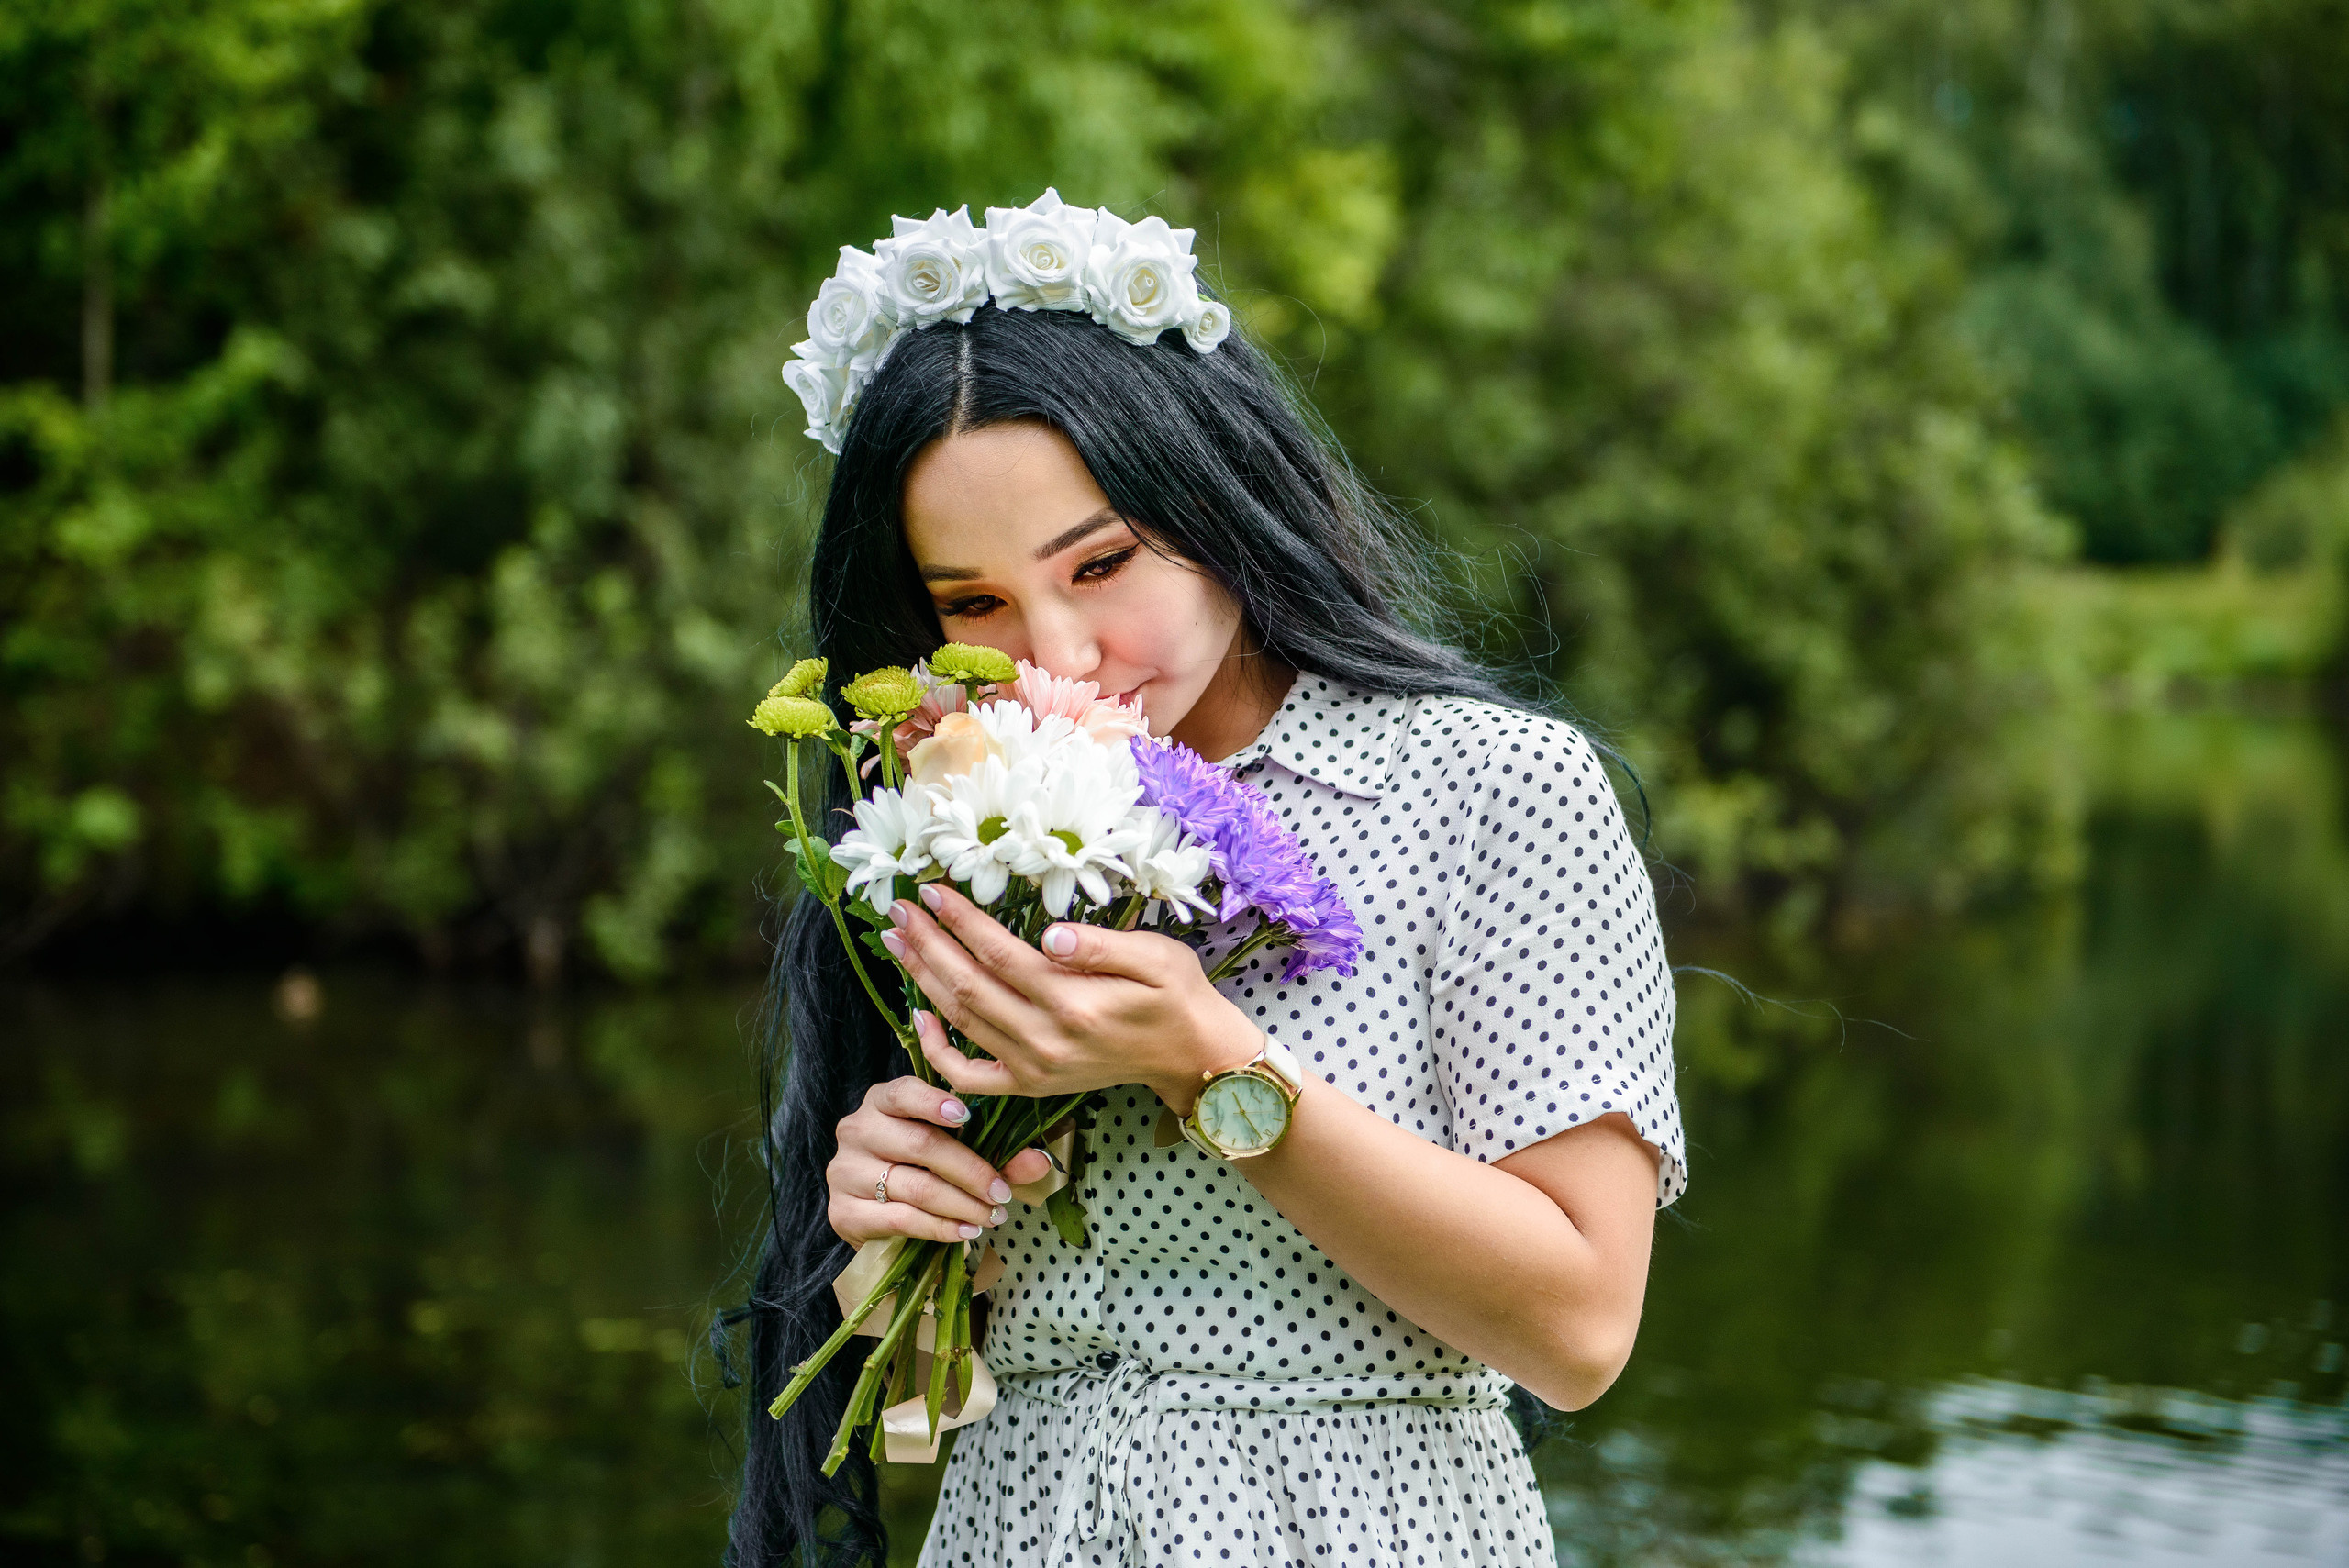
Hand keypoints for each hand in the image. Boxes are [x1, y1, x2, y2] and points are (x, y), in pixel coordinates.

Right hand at [826, 1075, 1054, 1245]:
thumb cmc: (923, 1172)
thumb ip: (998, 1154)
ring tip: (991, 1216)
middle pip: (920, 1144)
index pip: (903, 1092)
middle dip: (970, 1170)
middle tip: (1002, 1193)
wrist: (879, 1220)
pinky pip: (899, 1218)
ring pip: (914, 1185)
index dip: (934, 1102)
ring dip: (961, 1204)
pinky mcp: (843, 1212)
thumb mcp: (959, 1155)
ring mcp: (845, 1171)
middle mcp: (857, 1130)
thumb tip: (1038, 1162)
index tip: (967, 1116)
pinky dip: (939, 1227)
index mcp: (881, 1103)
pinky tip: (965, 1231)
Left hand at [882, 883, 1259, 1109]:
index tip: (931, 891)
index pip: (998, 954)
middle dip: (928, 944)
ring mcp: (1034, 1067)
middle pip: (968, 986)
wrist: (1191, 1055)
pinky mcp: (1031, 1085)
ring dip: (923, 980)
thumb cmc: (1176, 996)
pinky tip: (921, 1016)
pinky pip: (970, 1076)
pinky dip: (937, 1050)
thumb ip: (1100, 944)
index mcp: (1073, 1002)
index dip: (960, 921)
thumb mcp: (1157, 956)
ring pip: (961, 1022)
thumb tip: (1049, 933)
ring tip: (897, 942)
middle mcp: (1046, 1040)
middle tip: (898, 910)